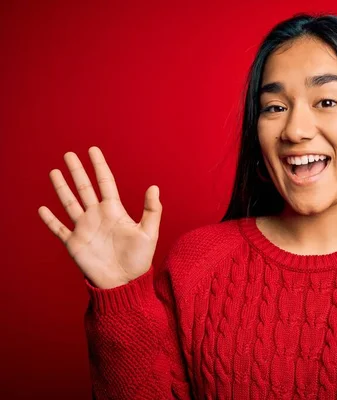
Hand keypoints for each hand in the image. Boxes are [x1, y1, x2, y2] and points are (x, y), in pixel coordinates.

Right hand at [38, 146, 161, 288]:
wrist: (124, 282)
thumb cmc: (139, 259)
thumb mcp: (149, 233)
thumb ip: (152, 210)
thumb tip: (154, 186)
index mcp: (114, 211)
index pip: (105, 182)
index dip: (99, 166)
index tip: (93, 150)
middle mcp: (97, 216)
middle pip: (84, 188)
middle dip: (77, 171)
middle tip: (69, 154)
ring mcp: (85, 228)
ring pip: (70, 203)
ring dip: (61, 188)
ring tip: (54, 172)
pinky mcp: (75, 243)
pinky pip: (59, 228)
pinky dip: (50, 219)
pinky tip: (42, 208)